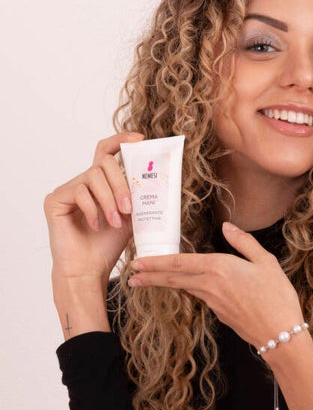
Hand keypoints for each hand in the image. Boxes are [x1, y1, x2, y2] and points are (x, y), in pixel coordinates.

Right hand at [44, 132, 143, 285]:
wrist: (89, 270)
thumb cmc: (108, 246)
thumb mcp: (132, 217)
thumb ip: (138, 197)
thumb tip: (159, 179)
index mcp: (101, 183)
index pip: (107, 152)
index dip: (121, 141)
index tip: (139, 139)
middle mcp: (83, 182)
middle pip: (104, 162)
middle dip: (121, 183)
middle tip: (129, 208)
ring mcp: (67, 190)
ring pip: (93, 176)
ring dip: (109, 200)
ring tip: (115, 222)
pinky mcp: (55, 200)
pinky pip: (78, 192)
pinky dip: (92, 209)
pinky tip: (96, 225)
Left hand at [127, 222, 304, 348]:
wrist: (280, 335)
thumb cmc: (277, 297)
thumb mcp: (266, 262)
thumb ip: (244, 242)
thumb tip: (228, 226)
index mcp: (219, 268)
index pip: (179, 262)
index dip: (155, 263)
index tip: (137, 263)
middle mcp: (210, 285)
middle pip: (174, 278)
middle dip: (150, 276)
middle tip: (130, 276)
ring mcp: (213, 302)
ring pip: (184, 287)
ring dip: (164, 283)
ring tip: (146, 281)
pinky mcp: (219, 314)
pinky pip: (199, 296)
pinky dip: (186, 290)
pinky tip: (185, 287)